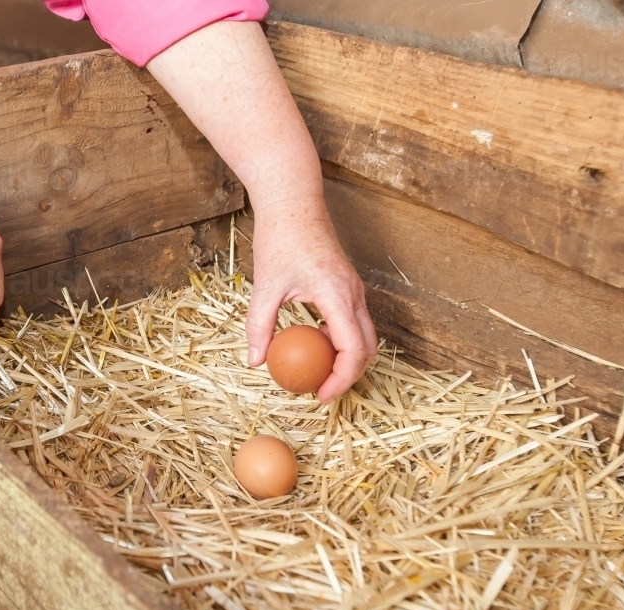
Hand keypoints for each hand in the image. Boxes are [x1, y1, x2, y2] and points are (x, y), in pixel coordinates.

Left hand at [245, 200, 377, 401]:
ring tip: (318, 371)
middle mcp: (353, 293)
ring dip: (346, 357)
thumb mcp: (265, 286)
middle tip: (322, 391)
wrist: (293, 201)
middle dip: (349, 375)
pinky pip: (353, 320)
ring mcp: (354, 288)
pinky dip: (341, 338)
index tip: (321, 395)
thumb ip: (259, 325)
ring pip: (365, 334)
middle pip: (368, 347)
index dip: (341, 379)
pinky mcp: (347, 284)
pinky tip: (313, 340)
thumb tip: (255, 361)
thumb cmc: (281, 237)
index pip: (353, 349)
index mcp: (338, 295)